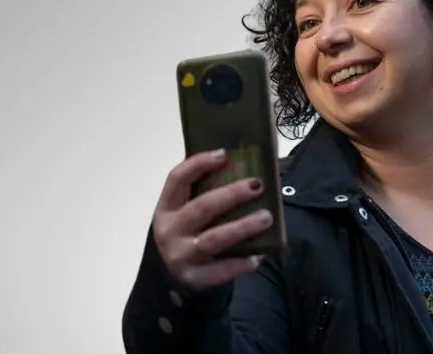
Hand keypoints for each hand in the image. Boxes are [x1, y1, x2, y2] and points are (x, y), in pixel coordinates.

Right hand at [151, 148, 272, 292]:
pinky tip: (258, 256)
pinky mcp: (195, 278)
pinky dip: (241, 262)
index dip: (199, 164)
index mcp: (166, 207)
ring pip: (214, 239)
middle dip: (232, 195)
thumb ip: (206, 190)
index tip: (224, 154)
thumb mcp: (185, 211)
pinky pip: (221, 270)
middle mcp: (170, 230)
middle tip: (258, 185)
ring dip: (242, 227)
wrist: (171, 278)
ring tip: (266, 217)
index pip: (177, 179)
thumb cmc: (188, 233)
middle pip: (201, 207)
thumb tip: (246, 162)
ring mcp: (181, 256)